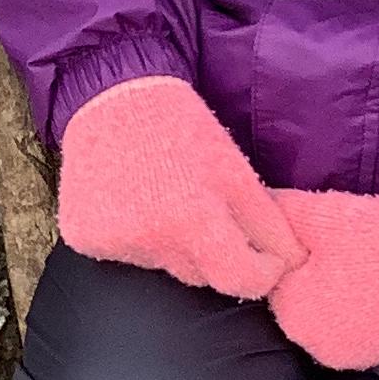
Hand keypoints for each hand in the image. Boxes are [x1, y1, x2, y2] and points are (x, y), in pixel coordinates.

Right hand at [57, 78, 304, 299]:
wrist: (111, 97)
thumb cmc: (180, 128)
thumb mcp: (237, 170)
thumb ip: (269, 223)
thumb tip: (295, 262)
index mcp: (193, 221)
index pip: (240, 282)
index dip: (261, 272)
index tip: (264, 255)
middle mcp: (150, 240)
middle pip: (199, 276)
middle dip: (212, 252)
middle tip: (201, 206)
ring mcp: (112, 242)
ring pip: (161, 267)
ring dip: (169, 244)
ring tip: (161, 198)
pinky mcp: (83, 238)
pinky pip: (123, 255)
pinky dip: (132, 237)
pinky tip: (130, 202)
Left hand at [266, 190, 378, 370]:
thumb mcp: (321, 214)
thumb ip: (277, 212)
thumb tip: (250, 205)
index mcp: (290, 313)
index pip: (277, 277)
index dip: (300, 250)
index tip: (326, 233)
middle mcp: (313, 346)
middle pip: (303, 297)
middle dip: (319, 272)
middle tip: (352, 244)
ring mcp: (352, 356)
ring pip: (333, 310)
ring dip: (344, 288)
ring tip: (374, 261)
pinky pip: (361, 324)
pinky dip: (368, 304)